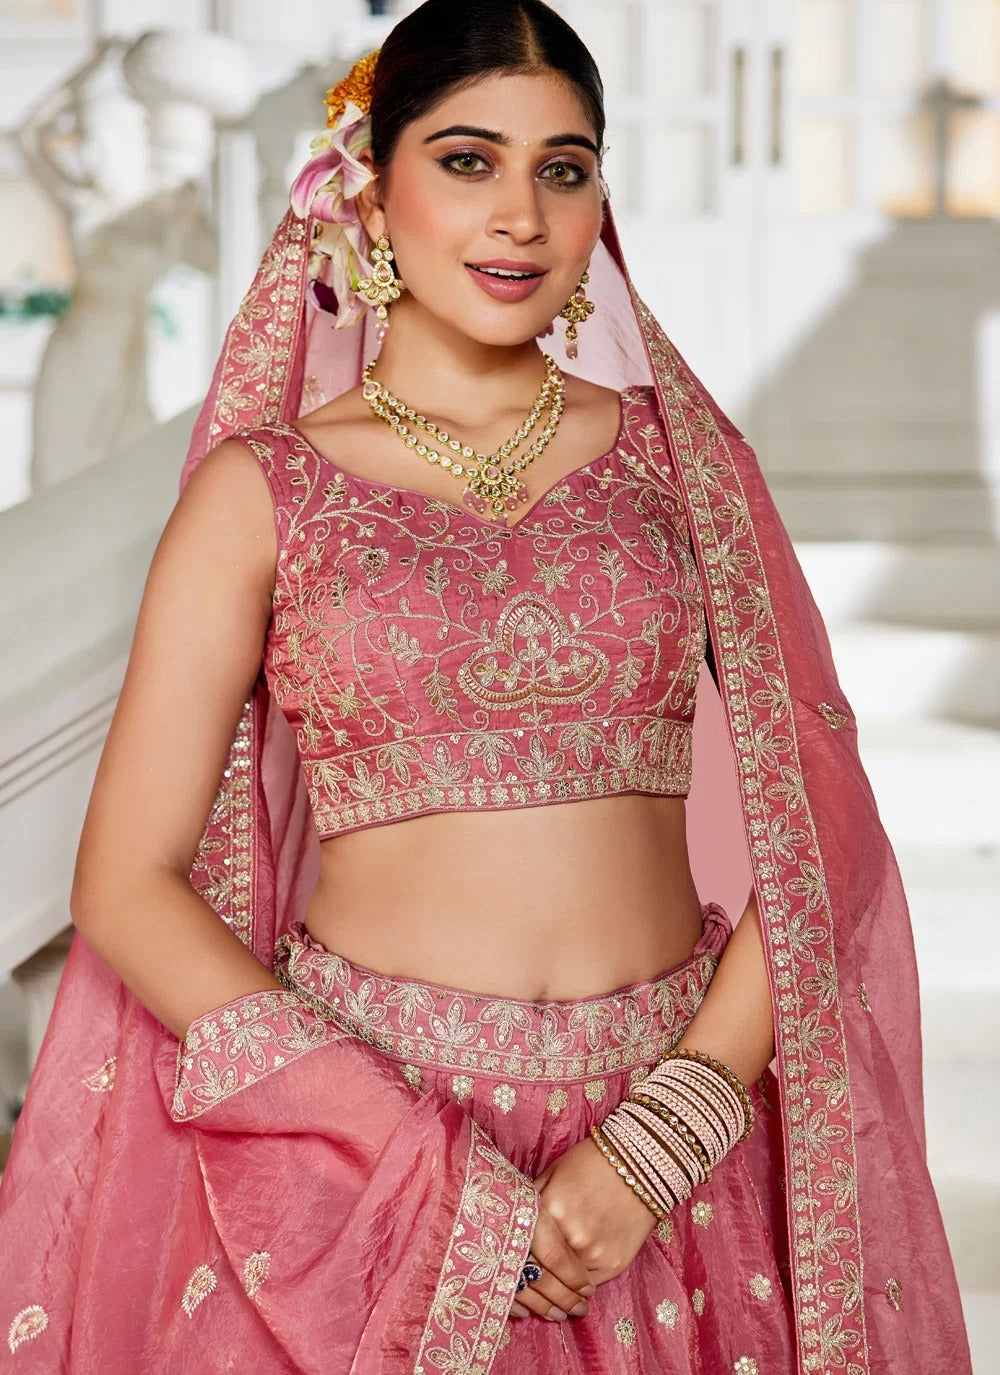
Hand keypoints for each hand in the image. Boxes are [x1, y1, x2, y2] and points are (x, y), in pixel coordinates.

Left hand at [509, 1134, 657, 1320]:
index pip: (523, 1252)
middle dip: (537, 1295)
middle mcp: (566, 1236)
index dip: (517, 1270)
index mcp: (547, 1210)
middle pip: (542, 1276)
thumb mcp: (553, 1174)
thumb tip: (517, 1226)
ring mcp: (591, 1252)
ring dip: (560, 1297)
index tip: (516, 1281)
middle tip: (535, 1304)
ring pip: (566, 1286)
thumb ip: (533, 1202)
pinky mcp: (613, 1263)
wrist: (639, 1166)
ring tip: (557, 1307)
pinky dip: (582, 1290)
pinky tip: (579, 1293)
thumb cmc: (590, 1163)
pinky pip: (589, 1285)